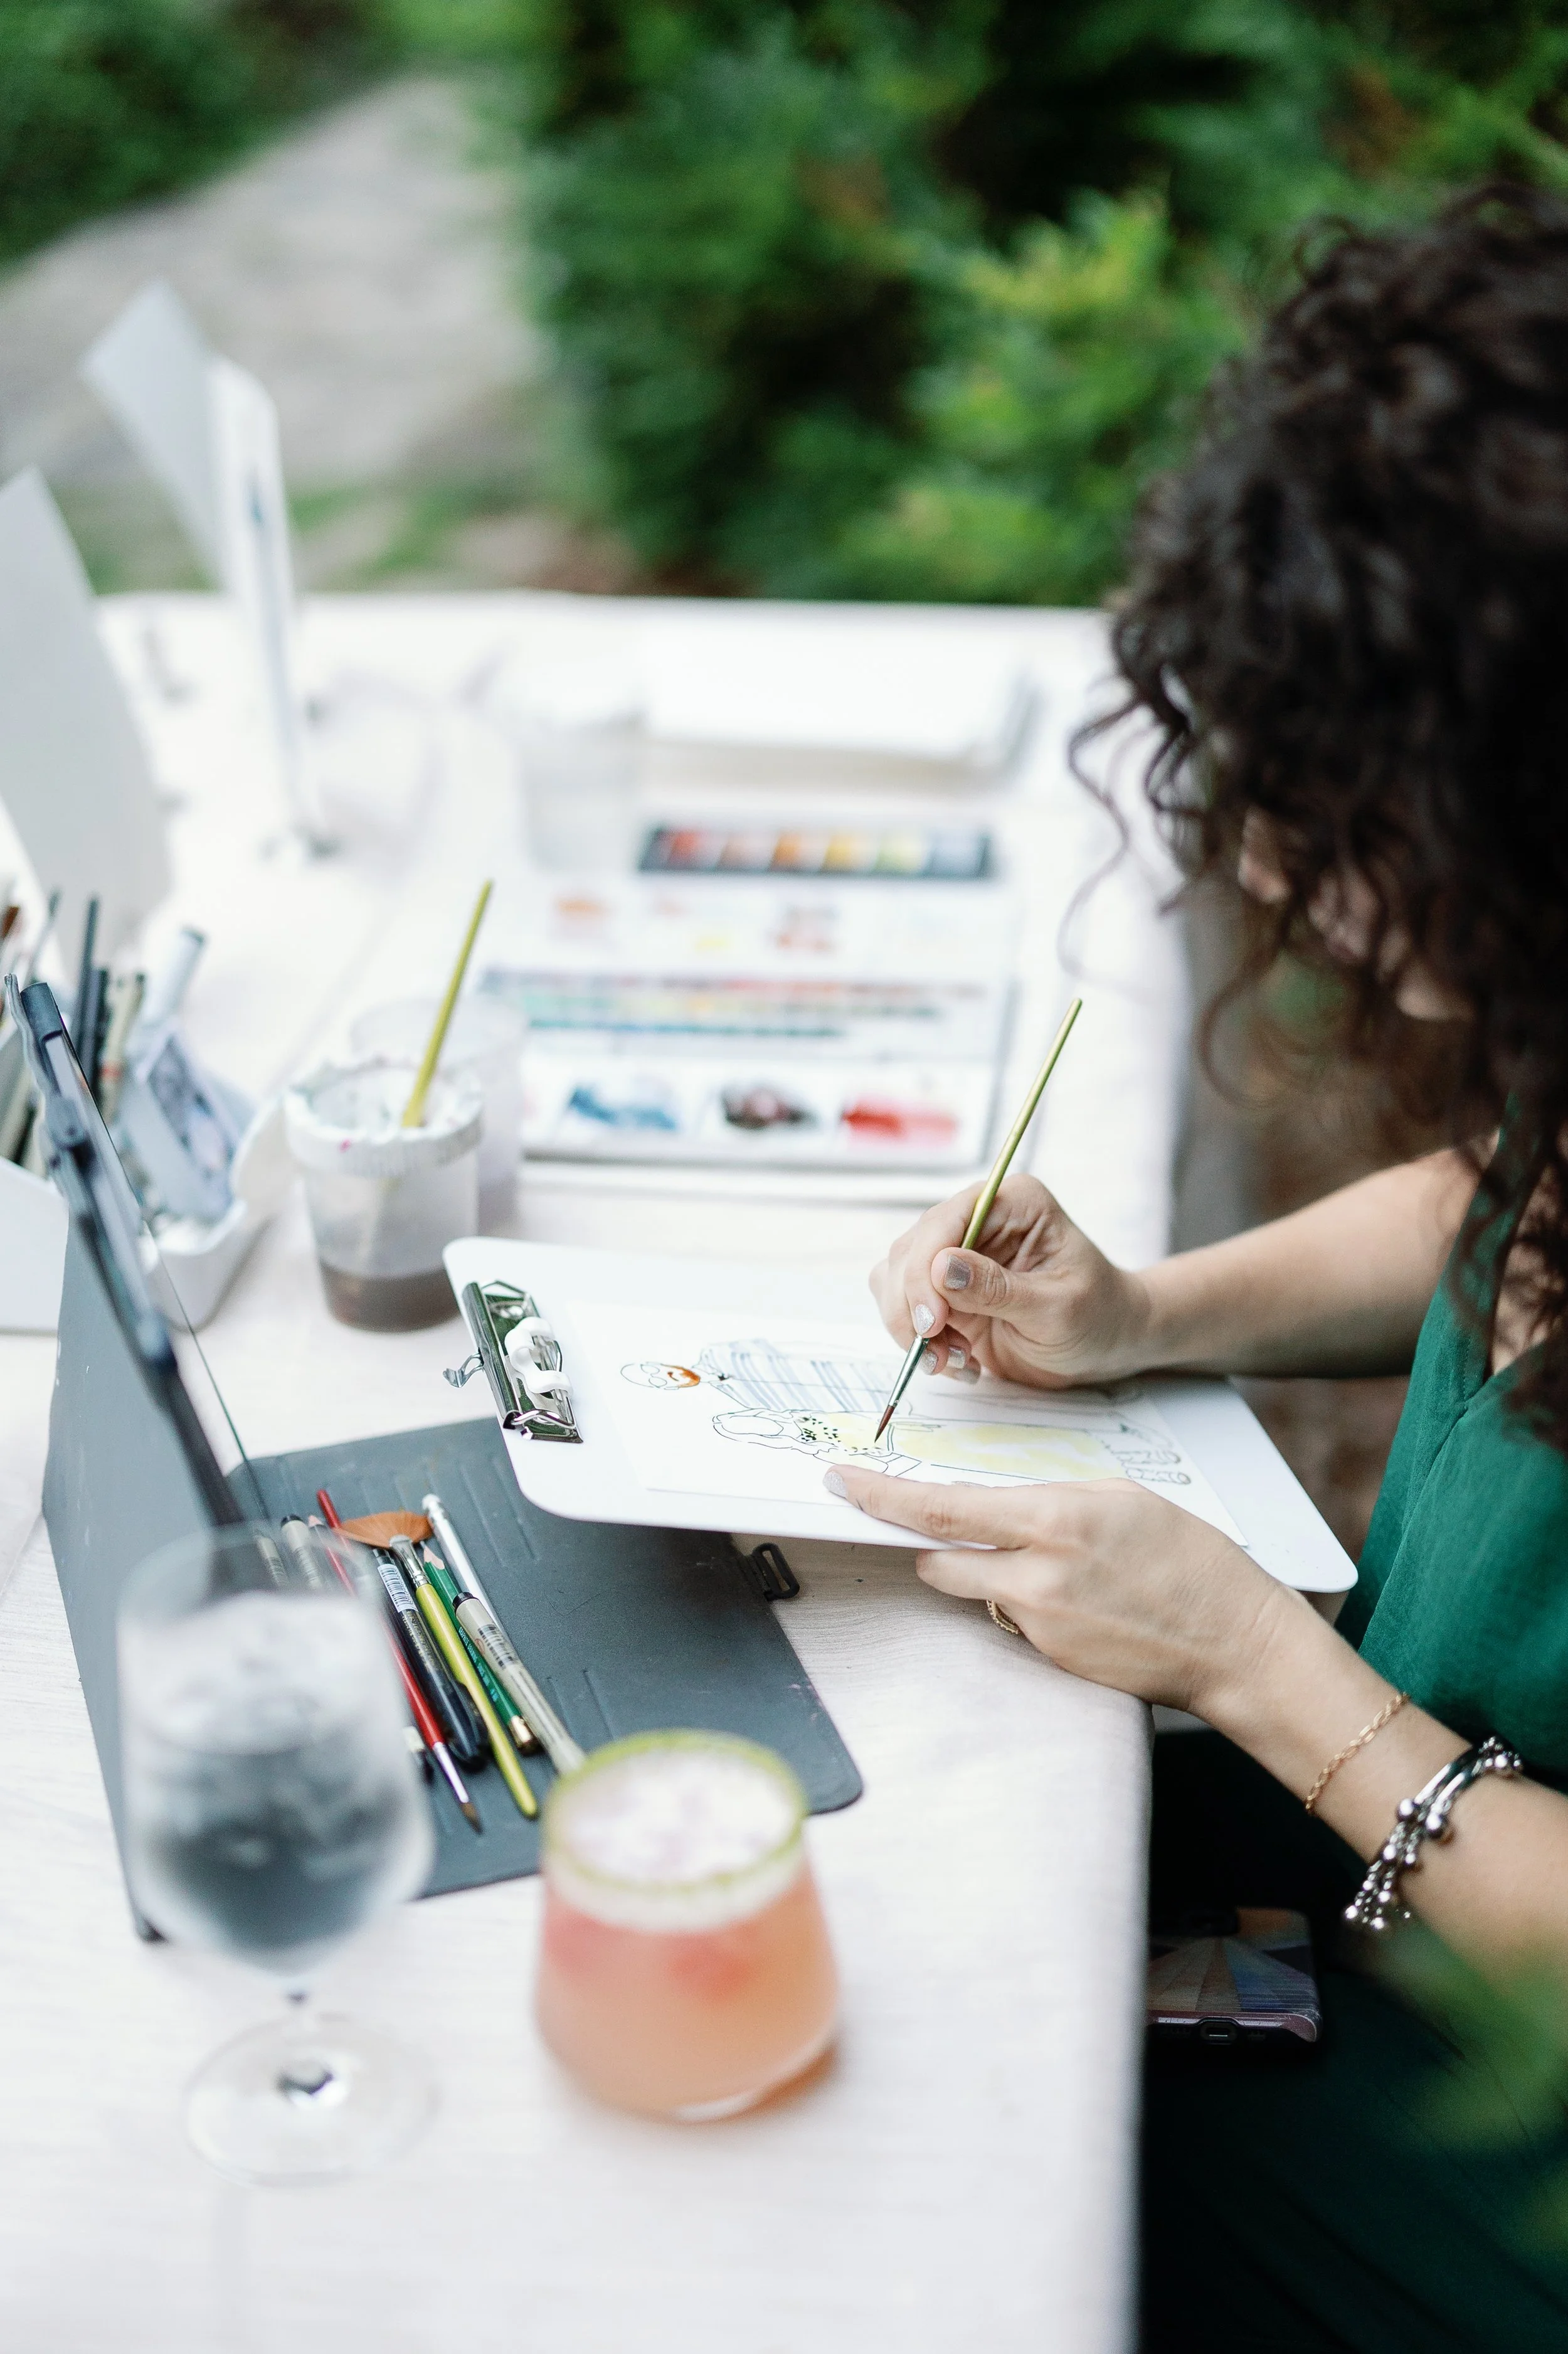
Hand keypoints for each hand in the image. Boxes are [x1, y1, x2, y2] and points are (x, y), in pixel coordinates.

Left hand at [826, 1463, 1290, 1717]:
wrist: (1234, 1641)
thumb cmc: (1189, 1559)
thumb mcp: (1118, 1498)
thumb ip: (1047, 1499)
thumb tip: (995, 1507)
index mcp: (1054, 1519)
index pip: (941, 1510)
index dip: (882, 1498)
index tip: (842, 1483)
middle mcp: (1037, 1575)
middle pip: (937, 1560)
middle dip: (928, 1543)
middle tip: (935, 1526)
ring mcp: (1040, 1623)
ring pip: (974, 1591)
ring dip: (986, 1574)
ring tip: (1051, 1565)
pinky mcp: (1049, 1658)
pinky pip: (1011, 1619)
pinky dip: (1026, 1602)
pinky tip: (1079, 1598)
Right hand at [868, 1174, 1153, 1389]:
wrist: (1107, 1344)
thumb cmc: (1098, 1316)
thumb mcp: (1057, 1308)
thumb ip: (999, 1289)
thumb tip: (940, 1268)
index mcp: (1012, 1202)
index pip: (945, 1222)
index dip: (925, 1271)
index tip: (932, 1323)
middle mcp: (978, 1219)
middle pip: (911, 1250)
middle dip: (913, 1306)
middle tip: (937, 1354)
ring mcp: (958, 1254)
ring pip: (896, 1279)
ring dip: (912, 1327)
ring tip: (954, 1362)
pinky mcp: (945, 1290)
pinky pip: (905, 1307)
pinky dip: (919, 1341)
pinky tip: (957, 1361)